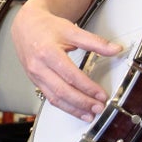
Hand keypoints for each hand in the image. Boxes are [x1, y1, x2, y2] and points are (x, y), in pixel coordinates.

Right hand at [11, 2, 119, 121]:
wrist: (26, 26)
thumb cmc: (47, 27)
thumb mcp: (72, 30)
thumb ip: (95, 42)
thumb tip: (115, 49)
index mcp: (48, 52)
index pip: (70, 75)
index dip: (87, 87)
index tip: (101, 94)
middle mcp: (39, 67)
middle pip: (62, 90)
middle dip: (82, 102)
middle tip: (98, 107)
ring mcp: (35, 76)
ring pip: (54, 98)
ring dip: (73, 109)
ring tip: (89, 115)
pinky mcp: (35, 82)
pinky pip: (49, 98)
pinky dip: (64, 107)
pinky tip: (75, 110)